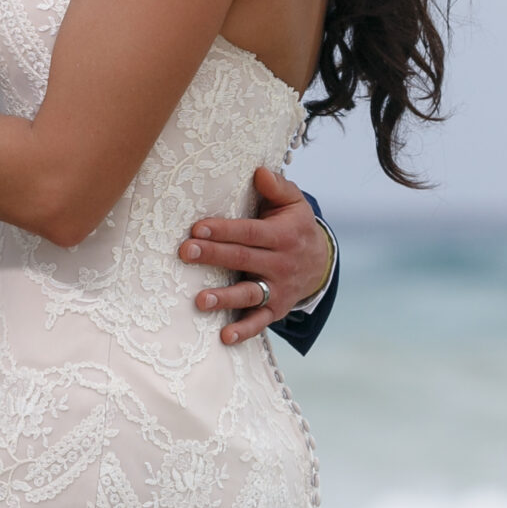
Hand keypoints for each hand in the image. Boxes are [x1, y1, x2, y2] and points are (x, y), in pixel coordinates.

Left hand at [182, 168, 333, 344]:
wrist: (321, 263)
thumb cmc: (295, 226)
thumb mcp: (294, 202)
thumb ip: (277, 186)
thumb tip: (259, 171)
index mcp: (283, 234)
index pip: (250, 232)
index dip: (224, 230)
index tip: (197, 228)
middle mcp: (281, 263)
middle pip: (243, 259)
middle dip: (213, 255)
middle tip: (185, 252)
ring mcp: (278, 288)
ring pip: (249, 293)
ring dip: (225, 298)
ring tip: (201, 301)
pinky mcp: (276, 309)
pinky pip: (260, 321)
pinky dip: (244, 330)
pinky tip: (225, 336)